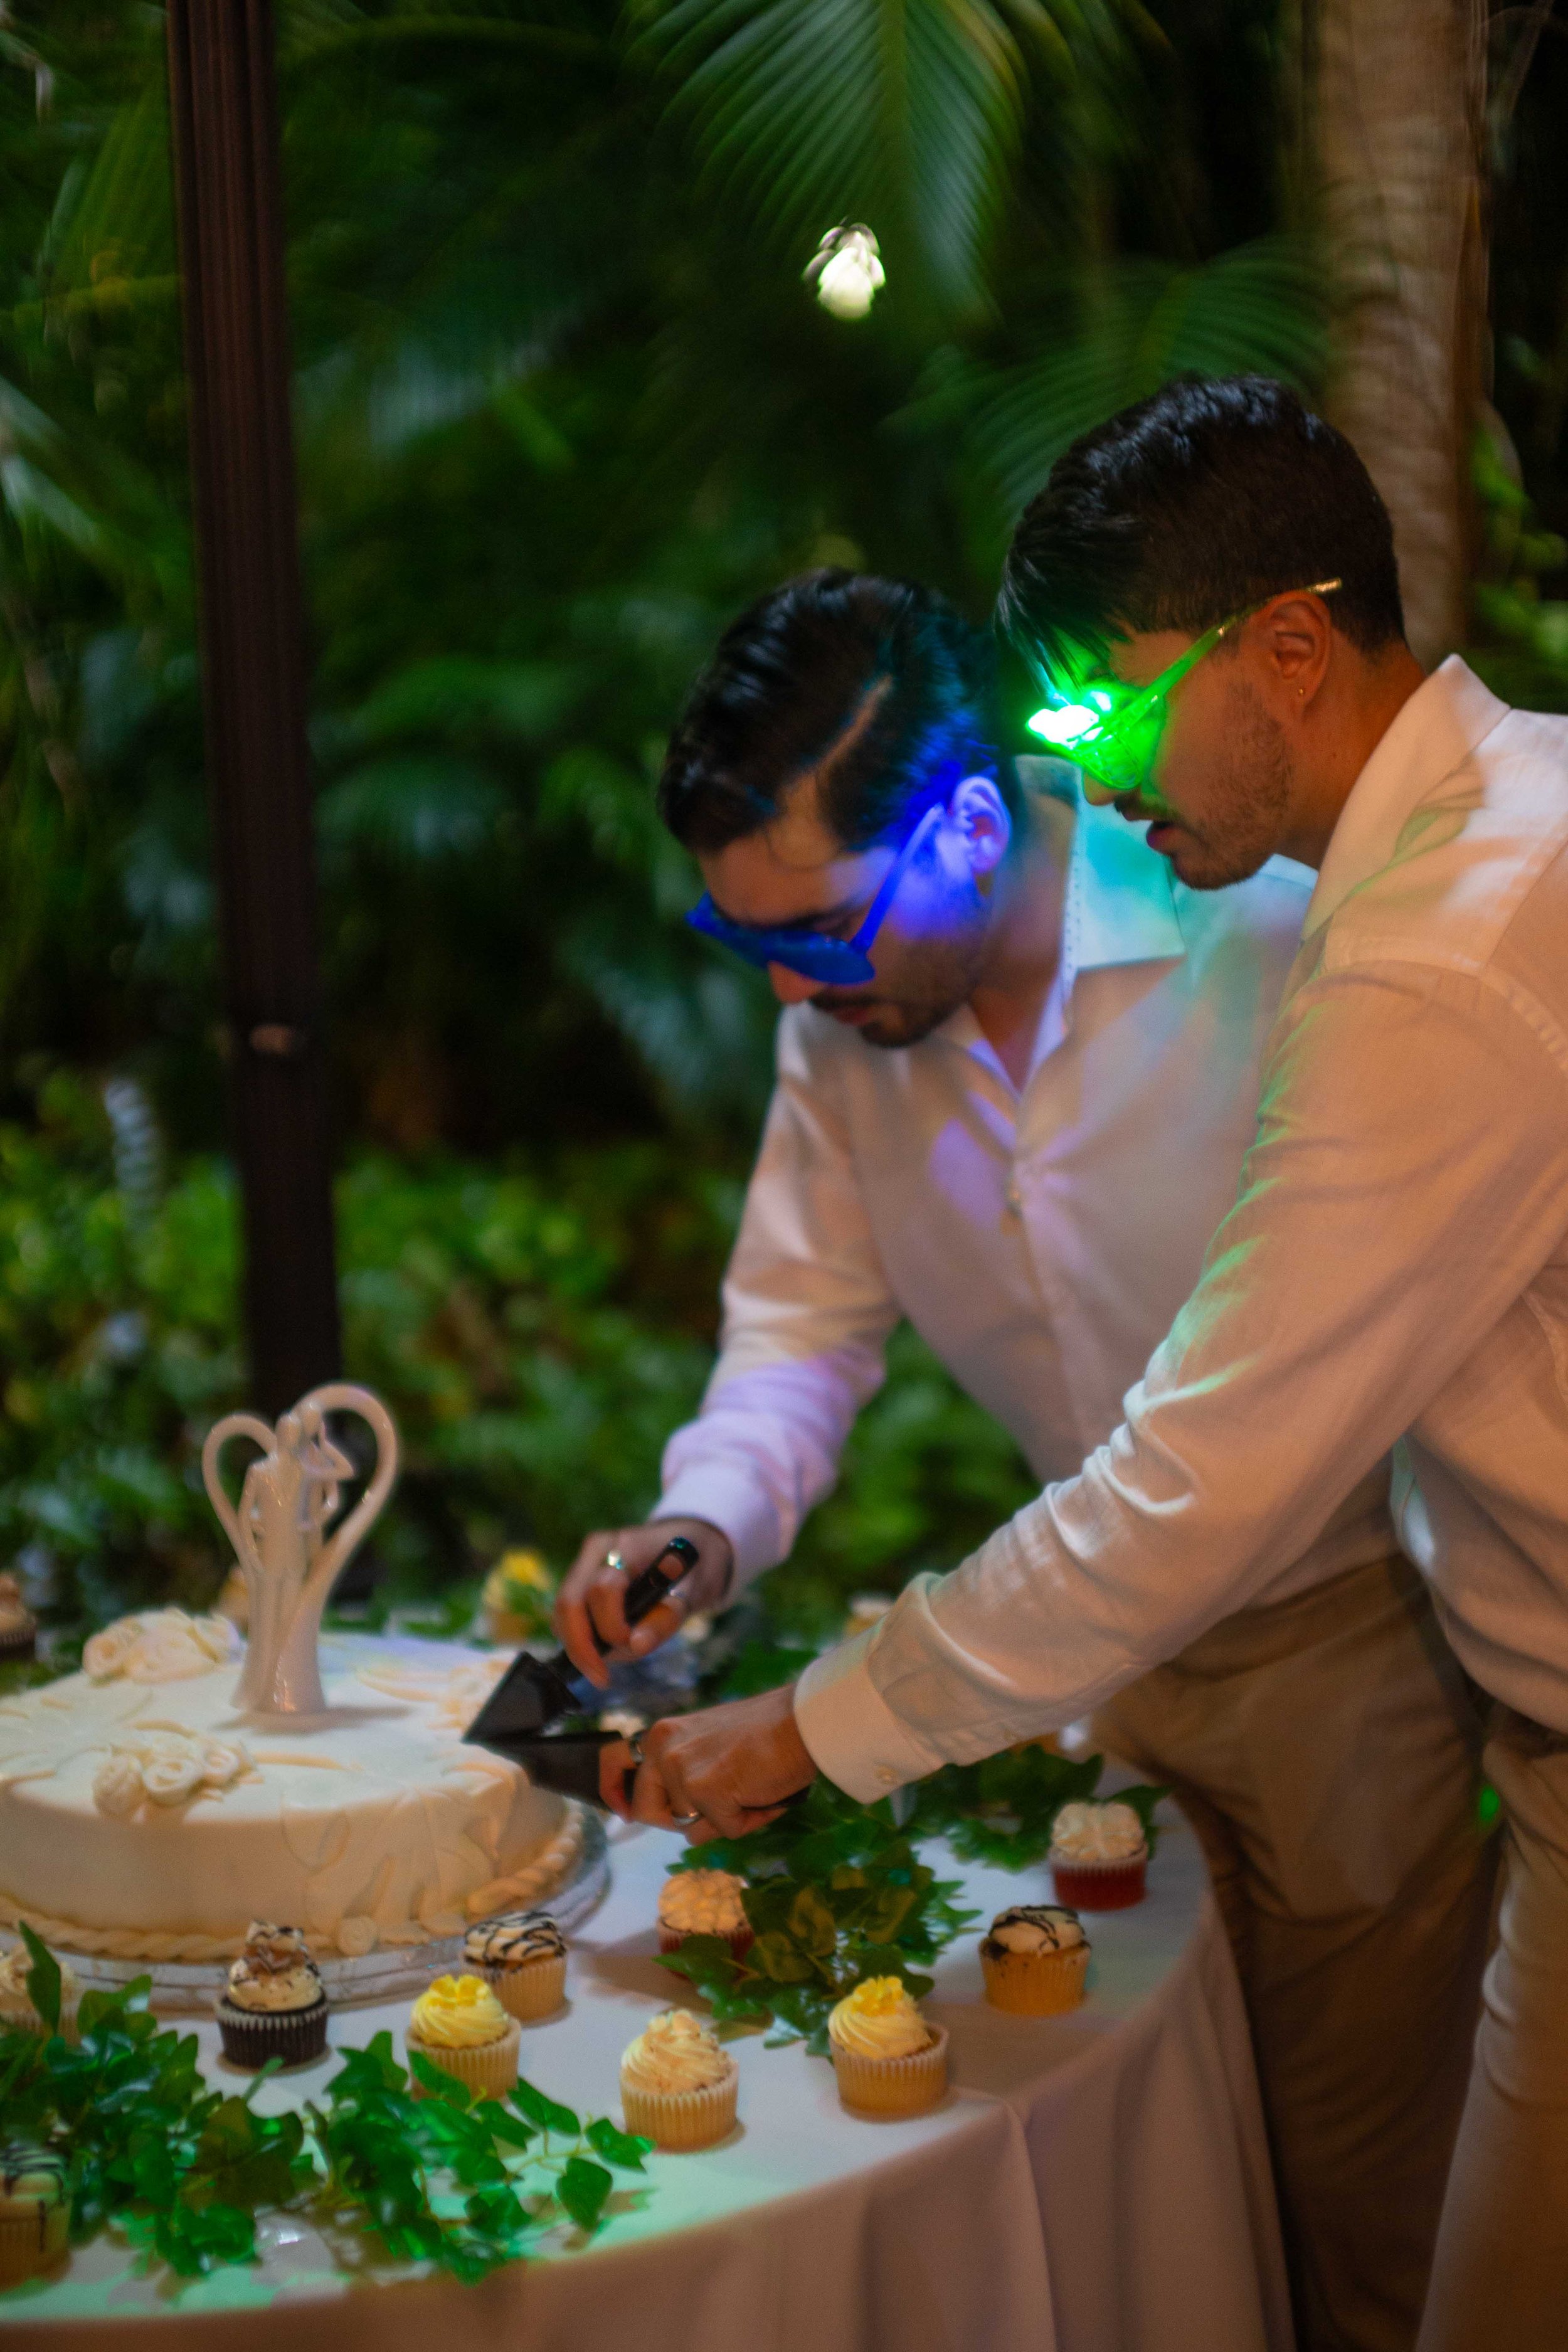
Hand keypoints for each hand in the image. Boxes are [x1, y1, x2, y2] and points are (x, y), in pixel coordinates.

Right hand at [554, 1518, 733, 1687]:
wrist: (691, 1544)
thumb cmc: (695, 1566)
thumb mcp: (695, 1590)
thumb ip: (666, 1617)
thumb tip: (636, 1645)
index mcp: (624, 1546)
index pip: (601, 1589)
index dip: (611, 1626)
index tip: (634, 1646)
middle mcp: (595, 1552)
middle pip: (568, 1603)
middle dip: (582, 1646)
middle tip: (602, 1678)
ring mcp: (584, 1565)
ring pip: (563, 1614)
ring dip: (582, 1646)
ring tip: (613, 1662)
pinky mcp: (580, 1582)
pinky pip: (568, 1617)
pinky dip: (581, 1640)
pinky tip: (606, 1651)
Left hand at [600, 1683, 815, 1839]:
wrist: (802, 1721)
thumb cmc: (766, 1733)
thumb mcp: (709, 1744)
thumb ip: (685, 1770)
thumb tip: (679, 1819)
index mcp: (662, 1734)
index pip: (615, 1765)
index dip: (615, 1794)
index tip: (621, 1813)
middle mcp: (663, 1749)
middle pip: (648, 1812)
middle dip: (680, 1821)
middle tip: (718, 1804)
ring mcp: (682, 1771)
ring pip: (690, 1828)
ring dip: (723, 1820)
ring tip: (752, 1790)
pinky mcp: (707, 1792)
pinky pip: (724, 1830)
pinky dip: (748, 1821)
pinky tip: (764, 1795)